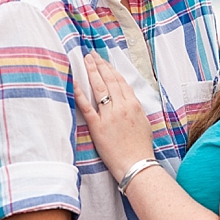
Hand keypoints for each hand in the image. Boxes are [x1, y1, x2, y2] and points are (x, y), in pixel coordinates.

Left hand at [73, 52, 154, 179]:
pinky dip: (80, 93)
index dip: (110, 69)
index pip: (120, 81)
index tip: (104, 61)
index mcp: (134, 105)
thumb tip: (127, 100)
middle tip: (91, 55)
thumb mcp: (144, 123)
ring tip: (85, 61)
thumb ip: (135, 109)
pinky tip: (75, 82)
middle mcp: (121, 107)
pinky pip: (87, 106)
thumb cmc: (141, 147)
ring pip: (99, 88)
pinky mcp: (98, 126)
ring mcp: (109, 116)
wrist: (136, 165)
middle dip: (99, 65)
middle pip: (109, 80)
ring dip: (91, 72)